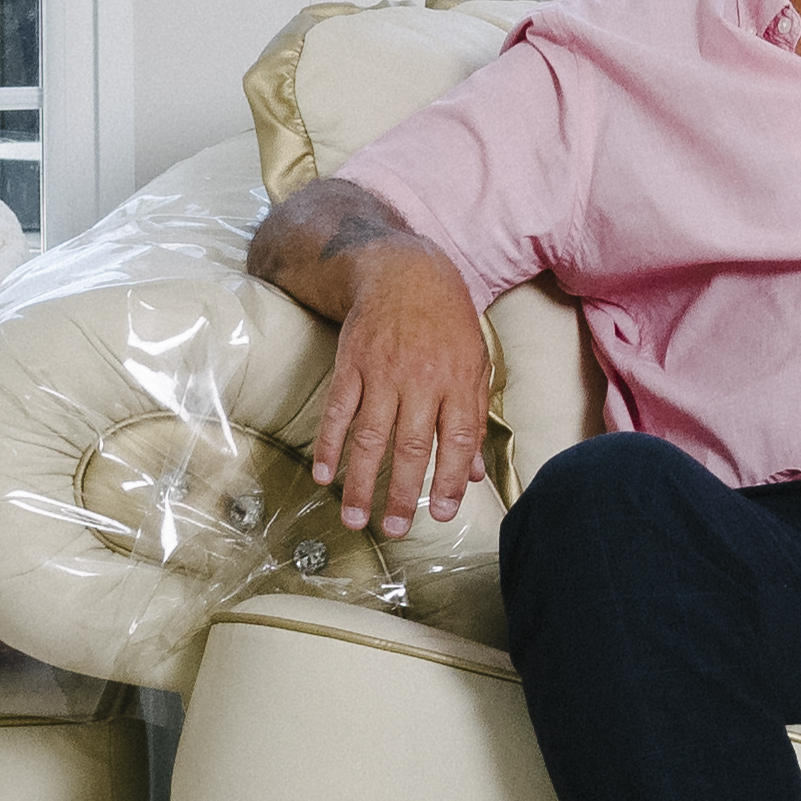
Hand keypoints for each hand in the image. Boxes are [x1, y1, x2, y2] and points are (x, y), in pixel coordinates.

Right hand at [308, 245, 490, 539]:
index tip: (441, 514)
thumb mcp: (475, 363)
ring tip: (355, 518)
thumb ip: (474, 419)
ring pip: (369, 436)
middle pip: (410, 445)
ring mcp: (382, 371)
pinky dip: (329, 445)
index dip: (449, 481)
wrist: (405, 271)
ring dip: (360, 481)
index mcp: (458, 380)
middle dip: (402, 493)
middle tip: (395, 530)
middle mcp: (420, 379)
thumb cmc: (448, 321)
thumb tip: (474, 472)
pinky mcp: (351, 364)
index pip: (455, 440)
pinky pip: (338, 411)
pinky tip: (324, 475)